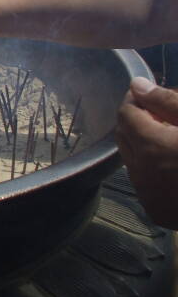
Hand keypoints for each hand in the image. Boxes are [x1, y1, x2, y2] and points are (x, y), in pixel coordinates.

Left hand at [117, 77, 177, 228]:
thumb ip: (166, 101)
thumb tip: (137, 86)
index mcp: (151, 147)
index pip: (126, 114)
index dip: (137, 100)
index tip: (151, 94)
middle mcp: (141, 173)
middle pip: (124, 136)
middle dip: (138, 121)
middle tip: (162, 114)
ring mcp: (148, 195)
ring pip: (131, 159)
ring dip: (143, 144)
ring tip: (171, 138)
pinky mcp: (157, 211)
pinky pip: (143, 182)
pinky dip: (151, 168)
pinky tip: (174, 163)